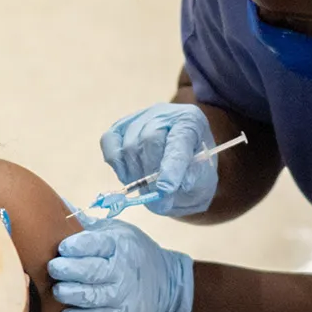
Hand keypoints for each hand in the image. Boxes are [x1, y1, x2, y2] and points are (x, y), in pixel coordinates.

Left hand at [47, 220, 193, 311]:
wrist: (167, 285)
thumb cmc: (132, 254)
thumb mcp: (117, 232)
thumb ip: (86, 225)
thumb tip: (54, 206)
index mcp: (119, 244)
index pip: (94, 243)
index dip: (74, 246)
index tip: (61, 247)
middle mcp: (122, 270)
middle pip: (89, 271)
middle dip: (65, 270)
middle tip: (53, 268)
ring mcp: (123, 295)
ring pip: (90, 296)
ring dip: (69, 293)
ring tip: (58, 290)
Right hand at [99, 102, 217, 216]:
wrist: (181, 162)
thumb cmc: (193, 172)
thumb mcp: (202, 181)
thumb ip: (188, 183)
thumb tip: (164, 190)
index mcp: (191, 122)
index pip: (180, 140)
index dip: (172, 165)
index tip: (166, 188)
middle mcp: (164, 114)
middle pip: (150, 140)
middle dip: (150, 175)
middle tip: (157, 198)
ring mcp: (139, 118)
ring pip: (129, 146)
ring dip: (136, 175)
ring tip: (148, 189)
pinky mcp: (119, 126)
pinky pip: (109, 143)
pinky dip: (118, 165)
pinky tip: (130, 176)